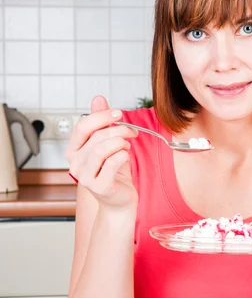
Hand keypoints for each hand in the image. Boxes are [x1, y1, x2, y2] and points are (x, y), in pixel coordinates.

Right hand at [65, 96, 138, 210]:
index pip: (82, 126)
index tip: (119, 114)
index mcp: (74, 150)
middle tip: (132, 132)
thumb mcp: (107, 143)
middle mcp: (75, 163)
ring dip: (120, 143)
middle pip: (96, 137)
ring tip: (127, 146)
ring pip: (103, 149)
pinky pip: (112, 163)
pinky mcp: (99, 186)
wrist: (119, 199)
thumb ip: (101, 122)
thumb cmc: (113, 171)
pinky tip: (125, 156)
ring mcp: (85, 176)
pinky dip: (123, 155)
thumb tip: (98, 98)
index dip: (101, 117)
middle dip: (119, 130)